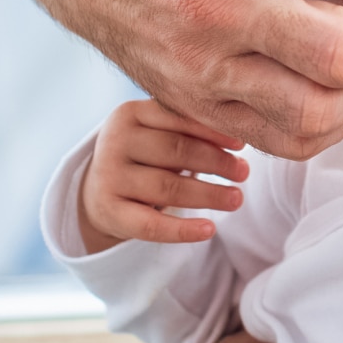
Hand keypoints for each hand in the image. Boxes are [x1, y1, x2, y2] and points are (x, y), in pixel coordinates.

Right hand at [77, 99, 248, 253]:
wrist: (99, 190)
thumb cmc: (145, 156)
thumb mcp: (159, 133)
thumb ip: (190, 128)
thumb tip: (240, 138)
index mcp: (130, 113)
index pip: (177, 117)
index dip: (212, 131)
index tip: (241, 144)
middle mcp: (115, 141)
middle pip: (176, 150)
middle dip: (216, 162)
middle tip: (244, 172)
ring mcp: (108, 177)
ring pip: (168, 187)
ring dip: (209, 194)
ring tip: (236, 199)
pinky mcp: (109, 211)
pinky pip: (151, 225)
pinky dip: (183, 229)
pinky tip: (209, 229)